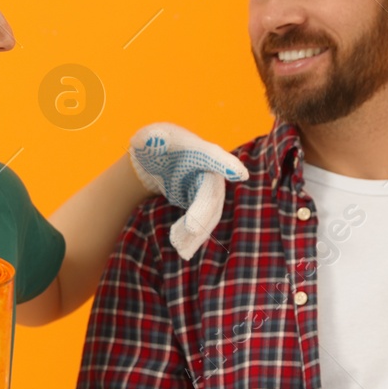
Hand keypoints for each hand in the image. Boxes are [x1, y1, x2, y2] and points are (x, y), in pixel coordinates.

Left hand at [128, 123, 247, 260]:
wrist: (158, 161)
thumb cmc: (154, 145)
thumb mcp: (147, 139)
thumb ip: (149, 139)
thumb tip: (152, 139)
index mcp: (198, 149)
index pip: (213, 156)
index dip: (227, 164)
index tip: (240, 174)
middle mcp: (210, 169)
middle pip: (213, 191)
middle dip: (204, 210)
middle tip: (192, 228)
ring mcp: (209, 188)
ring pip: (211, 212)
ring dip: (199, 230)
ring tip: (182, 247)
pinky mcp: (203, 204)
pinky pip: (203, 222)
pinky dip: (195, 236)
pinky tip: (184, 249)